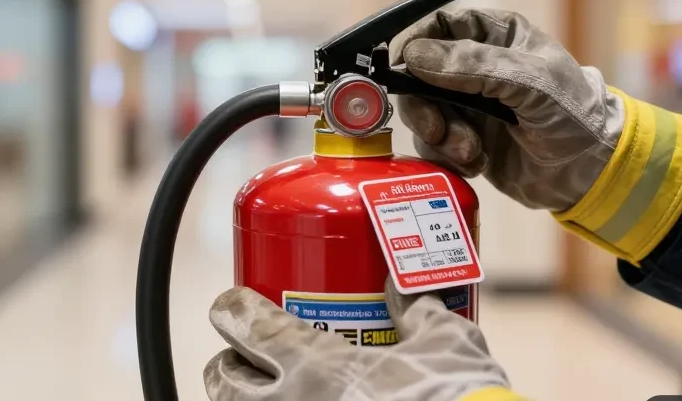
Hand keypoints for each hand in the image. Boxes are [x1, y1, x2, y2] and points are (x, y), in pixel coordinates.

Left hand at [204, 278, 511, 400]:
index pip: (252, 328)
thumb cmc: (456, 397)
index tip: (229, 303)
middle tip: (241, 352)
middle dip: (225, 363)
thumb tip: (403, 291)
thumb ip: (419, 310)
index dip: (233, 309)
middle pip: (225, 382)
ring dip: (243, 399)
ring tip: (264, 388)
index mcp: (320, 365)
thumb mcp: (445, 341)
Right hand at [390, 8, 623, 211]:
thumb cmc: (573, 112)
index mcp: (493, 36)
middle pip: (418, 75)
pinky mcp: (464, 140)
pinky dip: (448, 156)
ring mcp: (467, 105)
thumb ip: (475, 66)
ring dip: (440, 136)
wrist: (591, 171)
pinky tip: (476, 163)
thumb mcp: (531, 82)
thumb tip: (415, 56)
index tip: (404, 72)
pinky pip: (434, 144)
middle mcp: (473, 68)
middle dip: (424, 106)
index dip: (415, 46)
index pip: (438, 26)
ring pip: (422, 113)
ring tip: (471, 151)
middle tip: (438, 129)